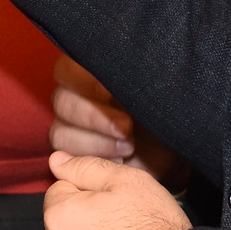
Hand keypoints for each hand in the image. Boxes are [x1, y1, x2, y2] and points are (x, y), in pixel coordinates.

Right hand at [50, 57, 186, 185]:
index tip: (109, 93)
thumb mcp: (152, 89)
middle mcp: (71, 96)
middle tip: (127, 126)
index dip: (83, 81)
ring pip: (60, 133)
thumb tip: (118, 72)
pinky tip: (121, 160)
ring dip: (96, 143)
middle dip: (94, 117)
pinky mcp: (71, 154)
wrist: (170, 141)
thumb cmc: (159, 107)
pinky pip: (68, 158)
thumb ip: (131, 78)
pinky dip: (94, 160)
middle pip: (61, 101)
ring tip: (129, 147)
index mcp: (87, 71)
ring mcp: (68, 127)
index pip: (66, 68)